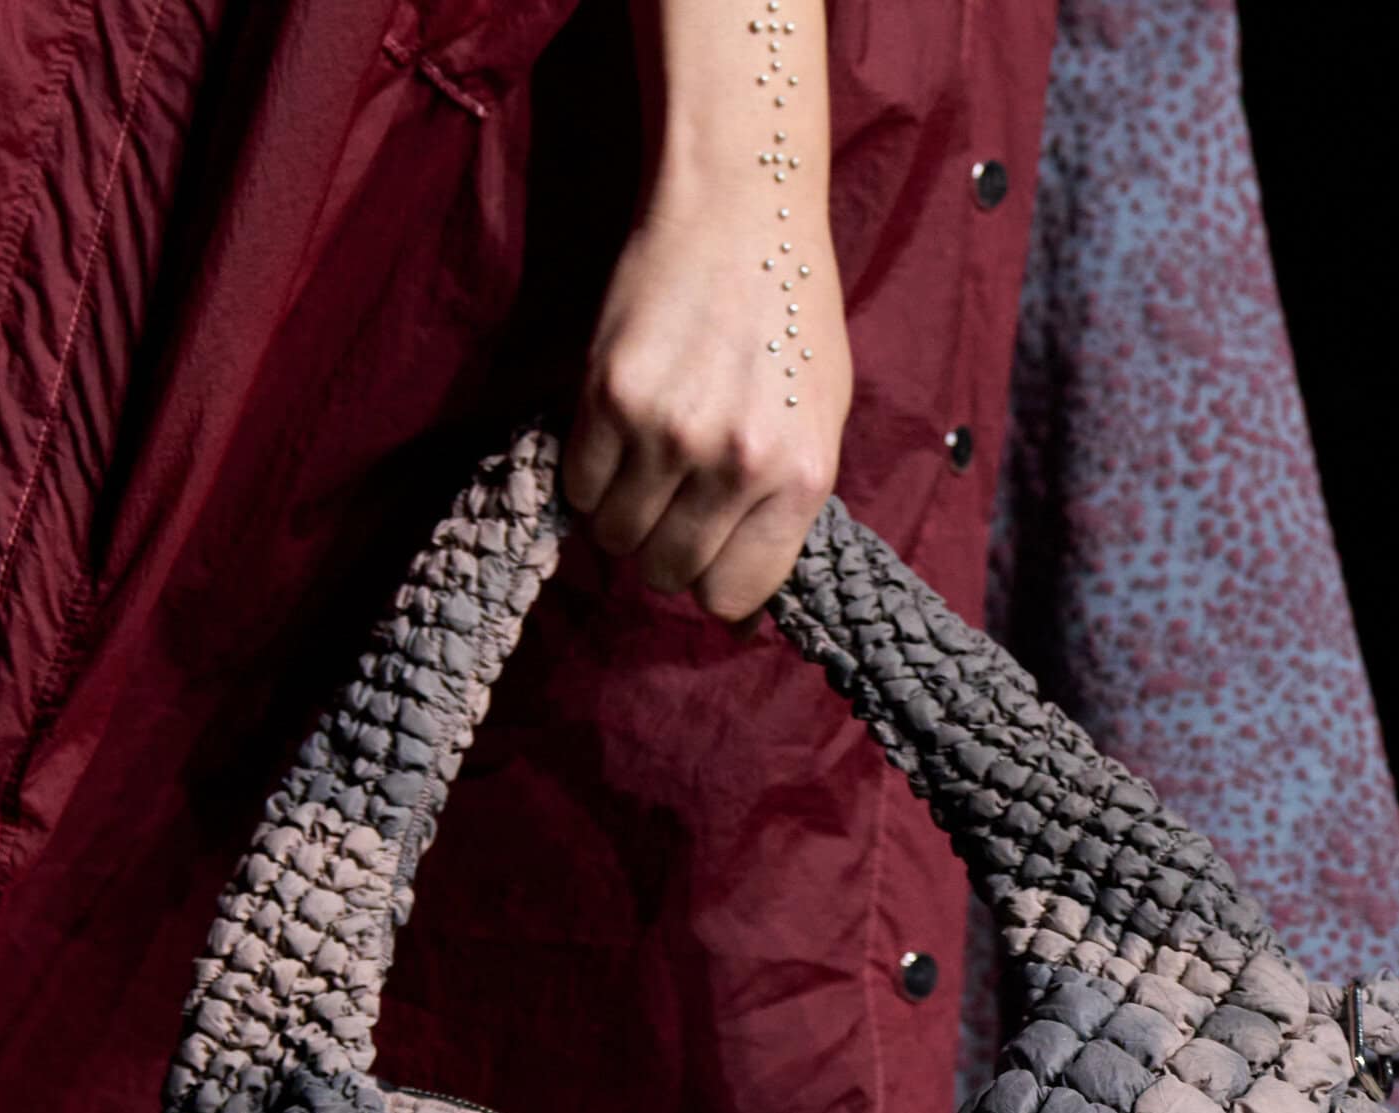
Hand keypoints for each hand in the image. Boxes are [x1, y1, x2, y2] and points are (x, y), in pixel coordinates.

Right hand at [560, 183, 852, 632]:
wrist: (743, 207)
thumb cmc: (790, 316)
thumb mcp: (819, 421)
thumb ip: (784, 515)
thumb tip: (740, 618)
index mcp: (800, 476)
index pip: (733, 595)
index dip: (712, 584)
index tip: (704, 554)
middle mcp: (737, 463)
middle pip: (669, 574)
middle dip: (662, 553)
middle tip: (667, 503)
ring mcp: (670, 431)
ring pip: (616, 537)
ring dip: (620, 515)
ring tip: (642, 463)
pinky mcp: (609, 396)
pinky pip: (579, 485)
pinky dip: (588, 476)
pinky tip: (615, 433)